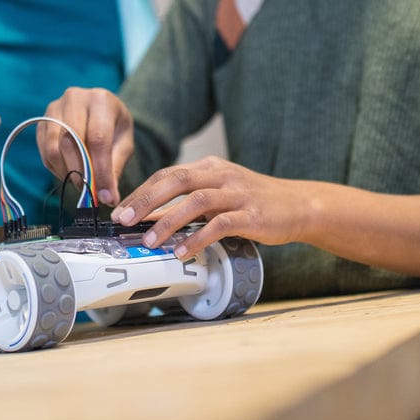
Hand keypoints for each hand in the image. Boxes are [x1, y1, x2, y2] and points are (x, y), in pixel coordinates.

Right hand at [38, 87, 133, 205]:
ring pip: (53, 148)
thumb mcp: (123, 144)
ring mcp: (54, 107)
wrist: (98, 109)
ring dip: (66, 173)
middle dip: (80, 173)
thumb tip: (108, 198)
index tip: (104, 195)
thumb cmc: (114, 127)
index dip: (100, 170)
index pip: (98, 138)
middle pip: (71, 141)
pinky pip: (44, 151)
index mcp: (100, 99)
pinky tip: (69, 173)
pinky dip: (55, 169)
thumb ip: (115, 168)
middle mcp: (75, 98)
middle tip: (89, 193)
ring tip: (80, 183)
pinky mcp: (42, 120)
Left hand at [111, 157, 304, 259]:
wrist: (298, 205)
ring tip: (150, 241)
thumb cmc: (253, 201)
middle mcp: (221, 175)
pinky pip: (220, 224)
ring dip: (169, 221)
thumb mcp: (220, 193)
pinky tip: (183, 252)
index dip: (142, 192)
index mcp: (210, 167)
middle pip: (177, 180)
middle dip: (147, 201)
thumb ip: (189, 201)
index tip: (121, 211)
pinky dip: (198, 238)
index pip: (168, 173)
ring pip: (196, 201)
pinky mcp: (252, 215)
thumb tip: (151, 219)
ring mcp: (237, 193)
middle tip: (125, 221)